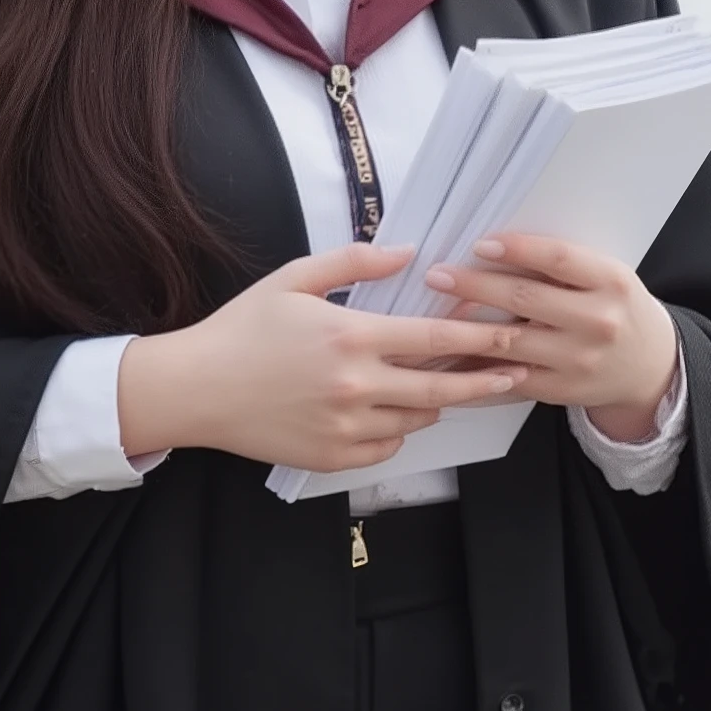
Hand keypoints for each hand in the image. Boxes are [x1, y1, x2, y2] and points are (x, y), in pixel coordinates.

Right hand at [117, 242, 525, 473]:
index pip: (433, 340)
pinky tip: (393, 413)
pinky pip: (386, 448)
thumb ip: (354, 262)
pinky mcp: (332, 457)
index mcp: (349, 336)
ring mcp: (345, 427)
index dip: (478, 337)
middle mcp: (354, 386)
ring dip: (436, 403)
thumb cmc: (242, 329)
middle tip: (516, 372)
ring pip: (415, 421)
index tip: (510, 334)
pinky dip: (396, 431)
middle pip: (439, 388)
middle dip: (483, 380)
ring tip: (450, 387)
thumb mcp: (293, 278)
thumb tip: (407, 253)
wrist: (195, 389)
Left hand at [424, 234, 678, 443]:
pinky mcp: (562, 390)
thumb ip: (562, 265)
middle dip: (475, 285)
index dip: (516, 249)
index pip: (559, 259)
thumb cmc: (616, 308)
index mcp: (611, 282)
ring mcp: (579, 360)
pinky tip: (448, 357)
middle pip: (526, 299)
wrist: (650, 367)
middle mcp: (598, 321)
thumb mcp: (605, 277)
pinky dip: (476, 368)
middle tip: (437, 274)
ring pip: (511, 342)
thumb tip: (494, 248)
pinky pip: (510, 377)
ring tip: (432, 313)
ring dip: (465, 328)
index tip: (479, 244)